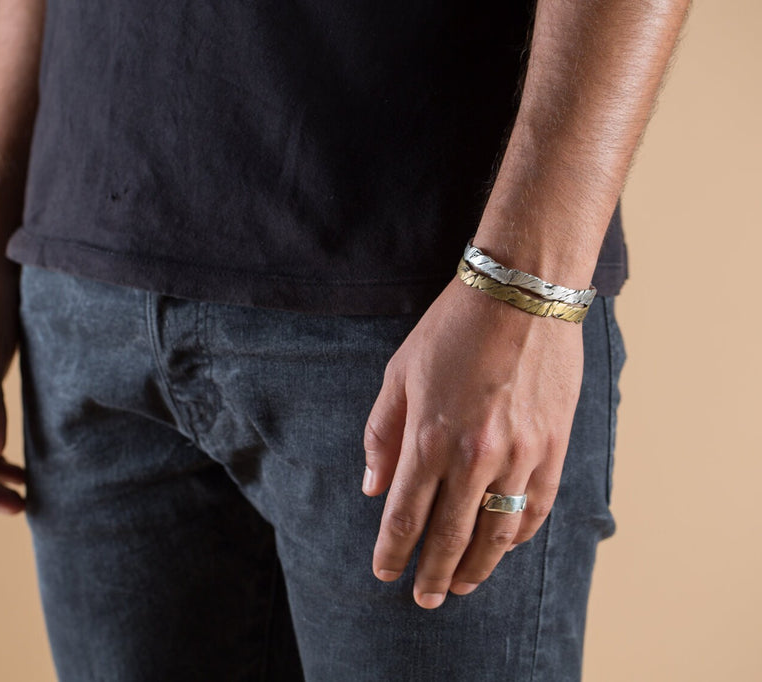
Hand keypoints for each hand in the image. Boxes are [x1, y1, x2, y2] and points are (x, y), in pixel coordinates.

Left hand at [362, 275, 583, 606]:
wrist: (522, 293)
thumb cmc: (452, 329)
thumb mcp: (398, 374)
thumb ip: (382, 435)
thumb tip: (373, 487)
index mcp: (430, 438)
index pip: (405, 516)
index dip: (392, 551)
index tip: (383, 573)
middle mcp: (476, 457)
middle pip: (450, 537)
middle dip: (433, 575)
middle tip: (424, 599)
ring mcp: (522, 455)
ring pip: (498, 532)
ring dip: (477, 566)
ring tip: (462, 583)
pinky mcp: (555, 446)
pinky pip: (537, 507)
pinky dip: (519, 535)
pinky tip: (504, 546)